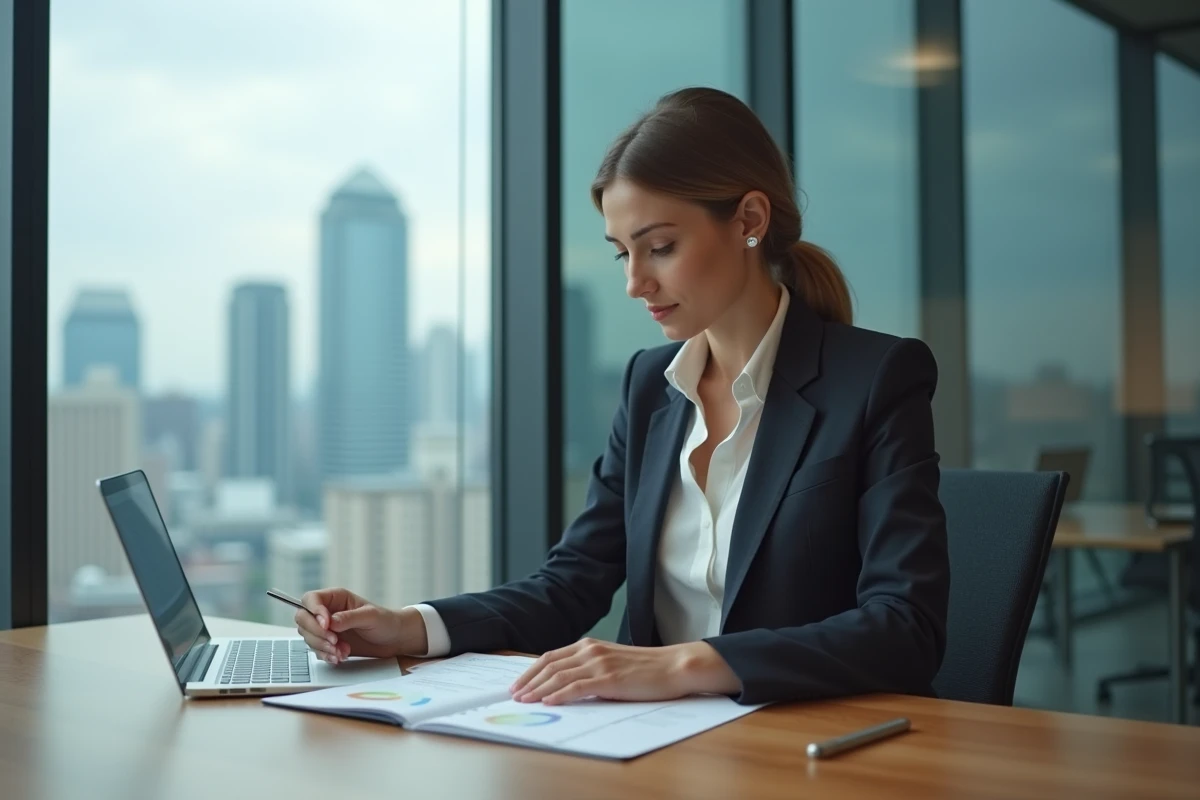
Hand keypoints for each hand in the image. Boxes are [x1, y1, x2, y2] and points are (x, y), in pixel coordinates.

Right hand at [295, 588, 426, 663]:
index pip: (311, 599)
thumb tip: (330, 622)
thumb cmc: (385, 621)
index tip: (327, 625)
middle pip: (303, 619)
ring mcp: (327, 629)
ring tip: (342, 652)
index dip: (313, 612)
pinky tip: (341, 657)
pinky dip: (327, 655)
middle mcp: (327, 612)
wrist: (394, 639)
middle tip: (334, 642)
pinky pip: (317, 650)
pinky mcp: (329, 644)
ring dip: (323, 647)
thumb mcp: (370, 616)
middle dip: (317, 633)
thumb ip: (349, 618)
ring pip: (308, 637)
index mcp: (336, 598)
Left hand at [508, 639, 740, 705]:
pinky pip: (577, 687)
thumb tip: (565, 685)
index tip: (518, 683)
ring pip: (559, 676)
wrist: (673, 666)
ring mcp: (599, 664)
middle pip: (549, 665)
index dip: (531, 671)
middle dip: (528, 681)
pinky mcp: (609, 679)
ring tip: (524, 700)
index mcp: (589, 645)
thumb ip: (590, 668)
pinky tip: (548, 702)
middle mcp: (590, 650)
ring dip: (538, 689)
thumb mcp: (612, 662)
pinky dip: (559, 695)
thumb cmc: (645, 668)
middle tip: (514, 694)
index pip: (551, 657)